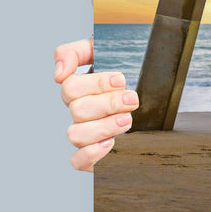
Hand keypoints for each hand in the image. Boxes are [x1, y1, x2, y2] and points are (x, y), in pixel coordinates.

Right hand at [55, 38, 136, 170]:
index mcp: (77, 89)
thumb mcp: (101, 50)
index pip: (70, 88)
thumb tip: (59, 73)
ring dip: (104, 127)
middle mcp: (78, 112)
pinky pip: (77, 161)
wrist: (151, 87)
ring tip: (127, 119)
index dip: (96, 84)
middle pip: (77, 111)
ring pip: (76, 135)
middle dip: (108, 104)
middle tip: (131, 99)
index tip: (121, 80)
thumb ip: (75, 52)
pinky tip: (110, 143)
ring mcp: (85, 133)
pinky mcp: (93, 154)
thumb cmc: (124, 67)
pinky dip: (91, 154)